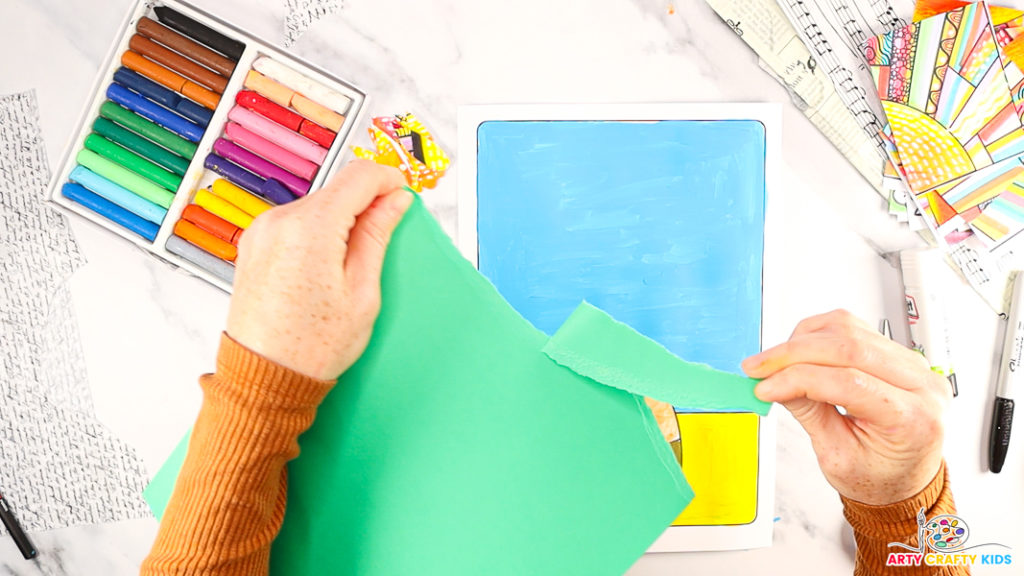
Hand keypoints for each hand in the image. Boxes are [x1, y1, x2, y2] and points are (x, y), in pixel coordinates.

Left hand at [226, 160, 411, 379]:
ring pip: (317, 206)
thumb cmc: (312, 346)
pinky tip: (326, 268)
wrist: (263, 377)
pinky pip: (296, 223)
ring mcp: (261, 231)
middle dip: (365, 207)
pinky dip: (318, 234)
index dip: (387, 180)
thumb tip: (394, 201)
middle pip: (336, 191)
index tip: (402, 194)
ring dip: (341, 222)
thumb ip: (377, 236)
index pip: (358, 176)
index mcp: (311, 228)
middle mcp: (280, 221)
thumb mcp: (362, 292)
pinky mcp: (254, 244)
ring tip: (350, 267)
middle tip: (383, 241)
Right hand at [742, 310, 951, 505]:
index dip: (796, 379)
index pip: (848, 382)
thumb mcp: (837, 456)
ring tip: (776, 363)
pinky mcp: (895, 353)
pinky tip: (799, 353)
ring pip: (848, 329)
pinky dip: (818, 335)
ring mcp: (911, 364)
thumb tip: (774, 382)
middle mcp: (920, 384)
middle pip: (848, 347)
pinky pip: (853, 328)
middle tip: (758, 367)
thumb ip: (808, 413)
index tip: (764, 387)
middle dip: (792, 354)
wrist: (901, 479)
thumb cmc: (878, 476)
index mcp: (913, 418)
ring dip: (803, 341)